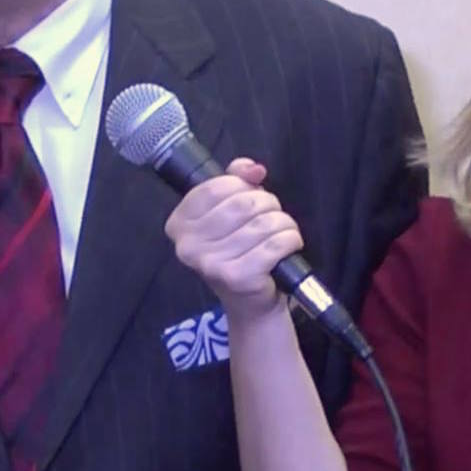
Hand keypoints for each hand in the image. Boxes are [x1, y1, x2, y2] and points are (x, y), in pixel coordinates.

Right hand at [165, 158, 302, 321]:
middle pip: (243, 203)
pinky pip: (276, 244)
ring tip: (281, 233)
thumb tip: (254, 169)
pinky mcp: (238, 277)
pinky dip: (291, 240)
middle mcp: (188, 245)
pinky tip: (288, 246)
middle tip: (270, 217)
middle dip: (268, 204)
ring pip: (264, 222)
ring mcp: (211, 263)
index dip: (243, 186)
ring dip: (284, 223)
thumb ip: (237, 180)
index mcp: (180, 224)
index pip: (217, 186)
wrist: (249, 302)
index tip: (250, 197)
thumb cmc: (239, 250)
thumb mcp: (230, 210)